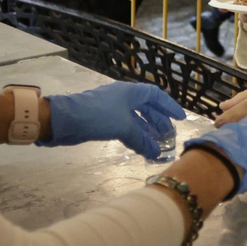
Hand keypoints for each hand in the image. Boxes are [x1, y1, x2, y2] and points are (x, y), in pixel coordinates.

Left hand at [39, 81, 186, 157]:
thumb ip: (142, 141)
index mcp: (130, 92)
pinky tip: (140, 145)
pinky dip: (135, 134)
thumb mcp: (124, 128)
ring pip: (136, 117)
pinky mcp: (104, 119)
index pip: (156, 95)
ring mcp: (113, 108)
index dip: (169, 106)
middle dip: (159, 121)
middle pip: (147, 106)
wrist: (65, 120)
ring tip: (157, 142)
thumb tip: (157, 153)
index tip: (180, 118)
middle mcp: (123, 97)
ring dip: (147, 129)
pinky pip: (126, 125)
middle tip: (168, 135)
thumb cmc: (98, 117)